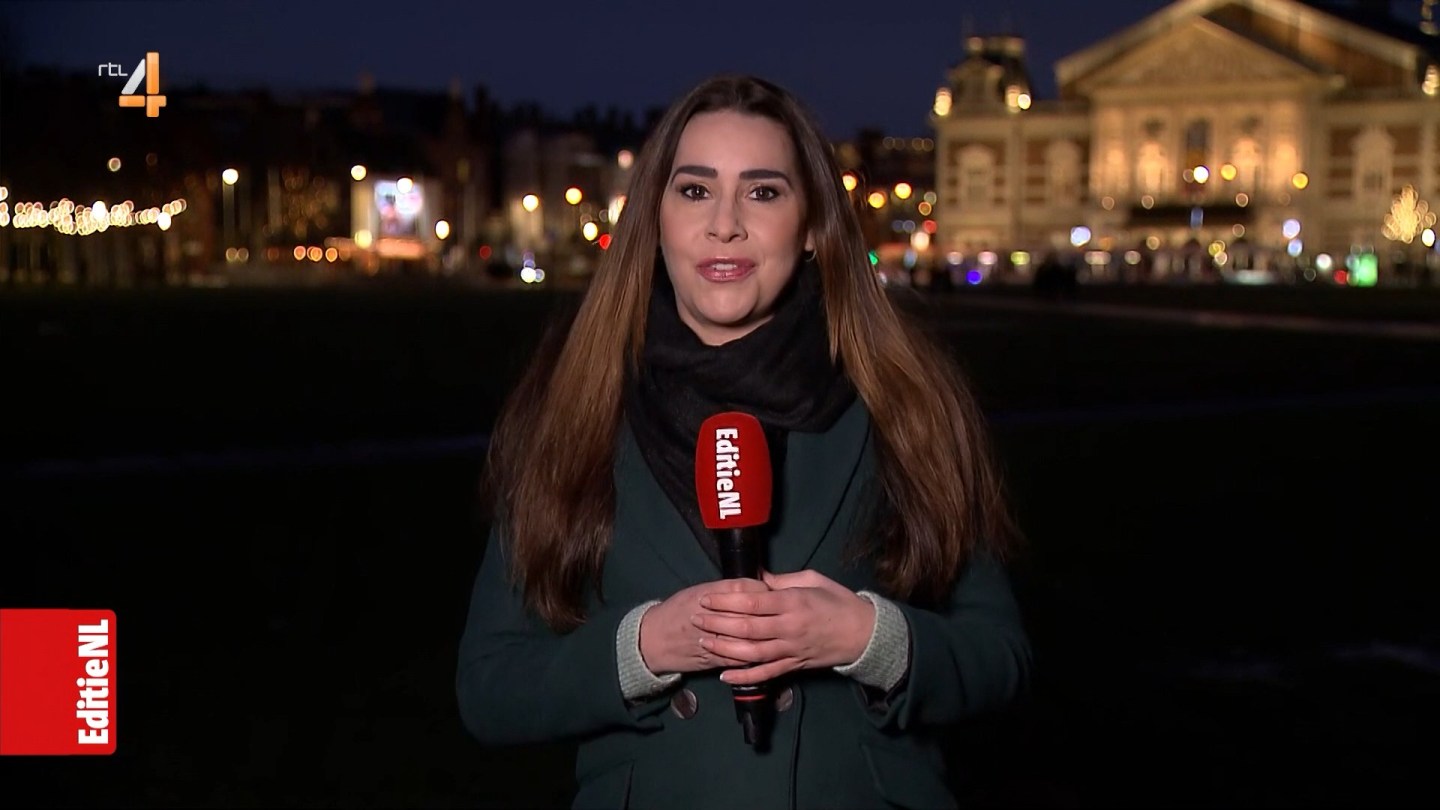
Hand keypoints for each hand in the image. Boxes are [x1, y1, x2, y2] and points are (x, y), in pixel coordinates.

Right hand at [638, 578, 770, 675]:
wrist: (653, 640)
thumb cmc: (676, 611)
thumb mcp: (696, 592)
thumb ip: (724, 590)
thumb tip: (753, 585)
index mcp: (707, 595)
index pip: (744, 589)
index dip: (762, 590)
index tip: (771, 590)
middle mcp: (712, 616)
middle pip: (749, 612)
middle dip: (768, 612)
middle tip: (780, 611)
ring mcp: (713, 640)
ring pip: (747, 637)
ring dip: (764, 635)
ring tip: (775, 631)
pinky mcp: (713, 659)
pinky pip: (740, 658)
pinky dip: (754, 655)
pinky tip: (765, 651)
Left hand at [691, 569, 875, 685]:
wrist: (864, 633)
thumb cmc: (838, 601)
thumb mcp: (813, 580)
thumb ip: (782, 580)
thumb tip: (757, 577)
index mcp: (793, 602)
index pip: (753, 602)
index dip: (726, 601)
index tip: (707, 598)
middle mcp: (789, 628)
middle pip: (746, 628)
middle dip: (717, 624)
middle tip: (695, 618)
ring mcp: (791, 650)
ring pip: (751, 653)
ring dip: (724, 649)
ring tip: (703, 642)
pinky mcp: (794, 666)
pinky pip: (766, 674)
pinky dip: (744, 677)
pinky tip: (724, 676)